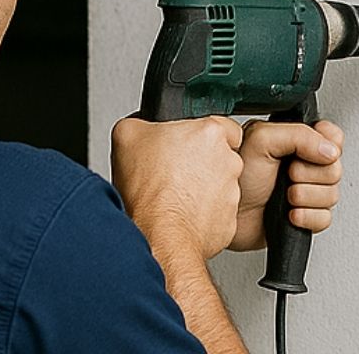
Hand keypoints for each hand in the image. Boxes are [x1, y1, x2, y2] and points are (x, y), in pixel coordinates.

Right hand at [111, 116, 243, 259]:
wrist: (159, 237)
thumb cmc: (148, 191)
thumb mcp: (126, 136)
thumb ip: (140, 122)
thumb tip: (141, 127)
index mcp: (210, 134)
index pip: (223, 126)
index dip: (202, 135)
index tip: (188, 145)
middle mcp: (229, 161)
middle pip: (220, 156)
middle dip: (201, 163)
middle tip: (174, 172)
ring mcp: (232, 193)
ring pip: (219, 185)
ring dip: (201, 189)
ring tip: (173, 196)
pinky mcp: (229, 221)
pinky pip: (217, 212)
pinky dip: (202, 214)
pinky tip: (180, 214)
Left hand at [229, 119, 343, 251]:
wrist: (225, 215)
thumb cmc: (234, 178)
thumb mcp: (262, 141)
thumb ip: (299, 135)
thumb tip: (329, 148)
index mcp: (294, 141)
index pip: (332, 137)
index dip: (327, 146)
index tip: (311, 152)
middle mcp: (301, 164)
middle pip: (334, 168)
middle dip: (310, 174)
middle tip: (288, 174)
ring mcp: (304, 191)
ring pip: (332, 194)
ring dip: (307, 197)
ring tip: (285, 195)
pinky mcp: (304, 217)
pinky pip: (324, 218)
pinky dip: (307, 217)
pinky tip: (289, 214)